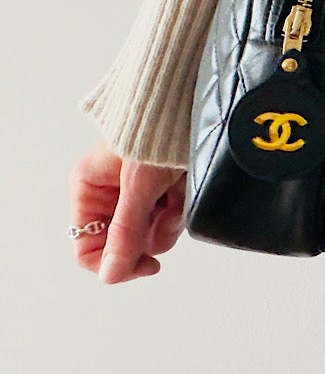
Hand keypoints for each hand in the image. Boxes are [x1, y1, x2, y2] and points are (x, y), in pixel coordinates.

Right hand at [68, 142, 187, 282]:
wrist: (187, 99)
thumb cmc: (154, 129)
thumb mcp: (138, 185)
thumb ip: (125, 232)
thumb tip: (111, 274)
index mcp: (88, 190)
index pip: (88, 249)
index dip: (116, 262)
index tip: (147, 262)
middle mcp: (108, 194)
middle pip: (125, 244)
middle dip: (151, 233)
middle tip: (165, 211)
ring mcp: (136, 192)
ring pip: (151, 232)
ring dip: (169, 218)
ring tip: (175, 191)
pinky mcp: (161, 187)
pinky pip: (169, 215)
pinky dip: (179, 205)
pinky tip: (182, 187)